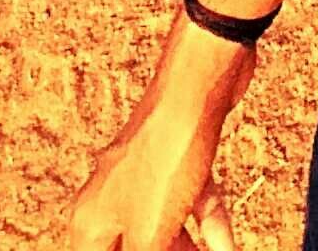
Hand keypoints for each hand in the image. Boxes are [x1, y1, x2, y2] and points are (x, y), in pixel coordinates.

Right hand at [65, 45, 254, 250]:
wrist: (198, 83)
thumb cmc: (166, 159)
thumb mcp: (151, 235)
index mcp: (89, 221)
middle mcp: (109, 196)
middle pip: (131, 248)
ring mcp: (145, 173)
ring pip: (165, 227)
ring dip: (187, 249)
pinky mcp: (177, 155)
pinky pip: (191, 200)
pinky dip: (210, 224)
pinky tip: (228, 246)